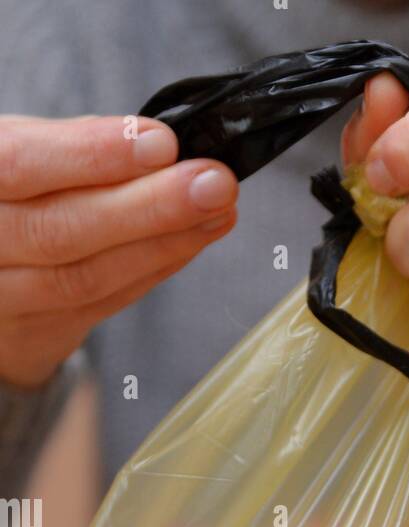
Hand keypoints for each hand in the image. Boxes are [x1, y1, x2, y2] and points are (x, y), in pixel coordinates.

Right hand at [0, 115, 238, 388]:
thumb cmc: (9, 194)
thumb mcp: (21, 151)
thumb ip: (76, 147)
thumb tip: (159, 145)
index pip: (21, 164)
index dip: (92, 154)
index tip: (162, 142)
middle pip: (60, 231)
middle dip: (148, 206)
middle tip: (213, 182)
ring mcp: (4, 298)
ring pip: (87, 277)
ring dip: (164, 242)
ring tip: (219, 209)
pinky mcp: (38, 333)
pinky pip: (105, 302)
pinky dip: (155, 267)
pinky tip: (194, 238)